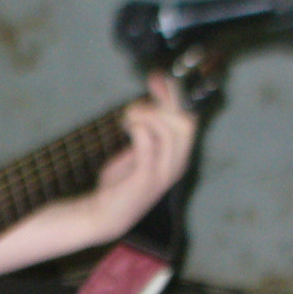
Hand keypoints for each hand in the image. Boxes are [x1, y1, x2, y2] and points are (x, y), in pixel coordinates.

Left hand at [81, 73, 196, 243]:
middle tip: (139, 100)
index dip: (175, 96)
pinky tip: (127, 126)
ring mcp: (163, 173)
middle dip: (164, 102)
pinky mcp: (146, 179)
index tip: (157, 78)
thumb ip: (147, 128)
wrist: (102, 215)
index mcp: (177, 157)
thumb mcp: (137, 151)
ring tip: (128, 116)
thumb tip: (149, 99)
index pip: (189, 120)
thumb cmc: (119, 184)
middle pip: (186, 123)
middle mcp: (176, 165)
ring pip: (170, 131)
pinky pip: (149, 144)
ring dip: (146, 115)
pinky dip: (138, 128)